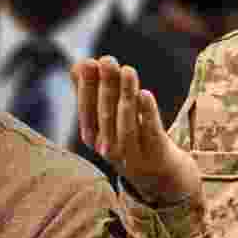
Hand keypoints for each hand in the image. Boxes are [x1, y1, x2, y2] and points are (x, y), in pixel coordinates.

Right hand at [74, 56, 200, 206]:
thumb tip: (77, 66)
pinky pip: (150, 132)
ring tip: (128, 70)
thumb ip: (92, 95)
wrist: (159, 176)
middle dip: (106, 86)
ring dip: (126, 95)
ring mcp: (133, 154)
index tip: (88, 62)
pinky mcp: (156, 154)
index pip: (88, 111)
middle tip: (107, 60)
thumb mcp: (107, 121)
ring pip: (127, 122)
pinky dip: (147, 113)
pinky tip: (145, 93)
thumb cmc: (129, 140)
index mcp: (95, 139)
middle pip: (107, 114)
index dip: (87, 87)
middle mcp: (110, 149)